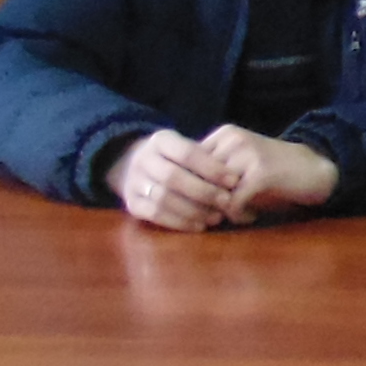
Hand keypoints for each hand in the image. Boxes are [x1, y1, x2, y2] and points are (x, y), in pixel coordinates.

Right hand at [113, 129, 248, 231]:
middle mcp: (143, 159)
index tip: (234, 180)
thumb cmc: (172, 158)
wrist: (130, 164)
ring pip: (163, 198)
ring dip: (193, 210)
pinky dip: (179, 222)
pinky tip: (199, 226)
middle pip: (173, 177)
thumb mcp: (183, 148)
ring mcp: (133, 182)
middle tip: (226, 201)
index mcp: (160, 140)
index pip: (187, 152)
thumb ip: (204, 159)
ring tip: (216, 217)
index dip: (212, 168)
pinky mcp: (131, 203)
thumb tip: (235, 180)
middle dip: (204, 191)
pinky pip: (155, 215)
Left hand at [193, 126, 340, 214]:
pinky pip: (233, 203)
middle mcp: (232, 139)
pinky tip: (250, 217)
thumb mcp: (240, 162)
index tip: (203, 206)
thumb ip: (213, 170)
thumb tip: (179, 191)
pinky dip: (238, 216)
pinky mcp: (261, 173)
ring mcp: (247, 154)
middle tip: (217, 216)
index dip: (190, 190)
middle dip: (202, 203)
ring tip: (235, 216)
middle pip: (197, 179)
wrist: (314, 169)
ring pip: (212, 192)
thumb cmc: (273, 170)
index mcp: (224, 134)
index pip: (187, 164)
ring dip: (220, 211)